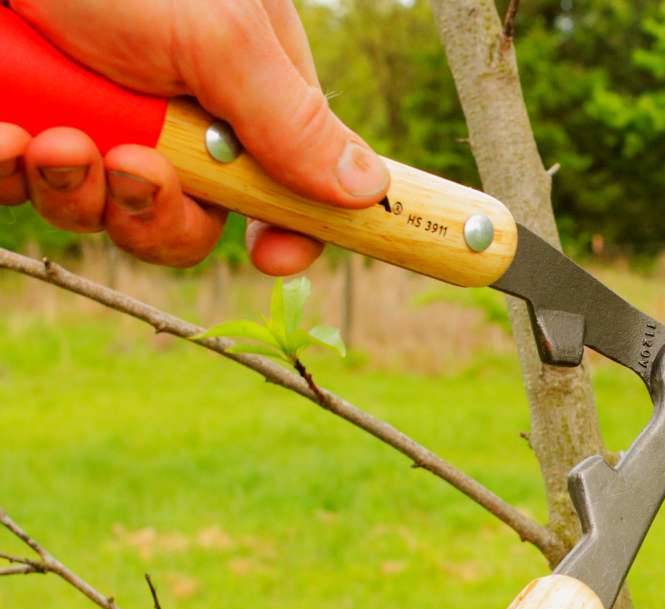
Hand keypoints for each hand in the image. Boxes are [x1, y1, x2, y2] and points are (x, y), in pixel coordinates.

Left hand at [0, 0, 388, 273]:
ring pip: (102, 217)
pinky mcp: (26, 130)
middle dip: (156, 215)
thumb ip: (290, 120)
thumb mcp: (217, 37)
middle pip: (190, 225)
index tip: (270, 255)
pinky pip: (24, 192)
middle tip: (131, 168)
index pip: (286, 187)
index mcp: (241, 89)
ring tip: (52, 136)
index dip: (286, 231)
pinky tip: (10, 133)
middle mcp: (173, 117)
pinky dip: (13, 172)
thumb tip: (368, 188)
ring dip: (76, 191)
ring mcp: (97, 126)